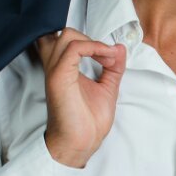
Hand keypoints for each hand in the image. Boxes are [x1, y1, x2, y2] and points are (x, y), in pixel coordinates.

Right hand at [34, 29, 126, 167]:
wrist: (81, 143)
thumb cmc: (88, 122)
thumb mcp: (107, 88)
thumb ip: (113, 67)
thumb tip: (119, 47)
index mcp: (64, 69)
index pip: (66, 39)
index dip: (89, 40)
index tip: (110, 56)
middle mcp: (56, 67)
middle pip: (65, 32)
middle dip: (91, 38)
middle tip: (108, 57)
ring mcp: (56, 71)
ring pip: (68, 35)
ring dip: (94, 42)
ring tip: (108, 59)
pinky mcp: (59, 77)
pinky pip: (73, 48)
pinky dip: (94, 47)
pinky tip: (106, 58)